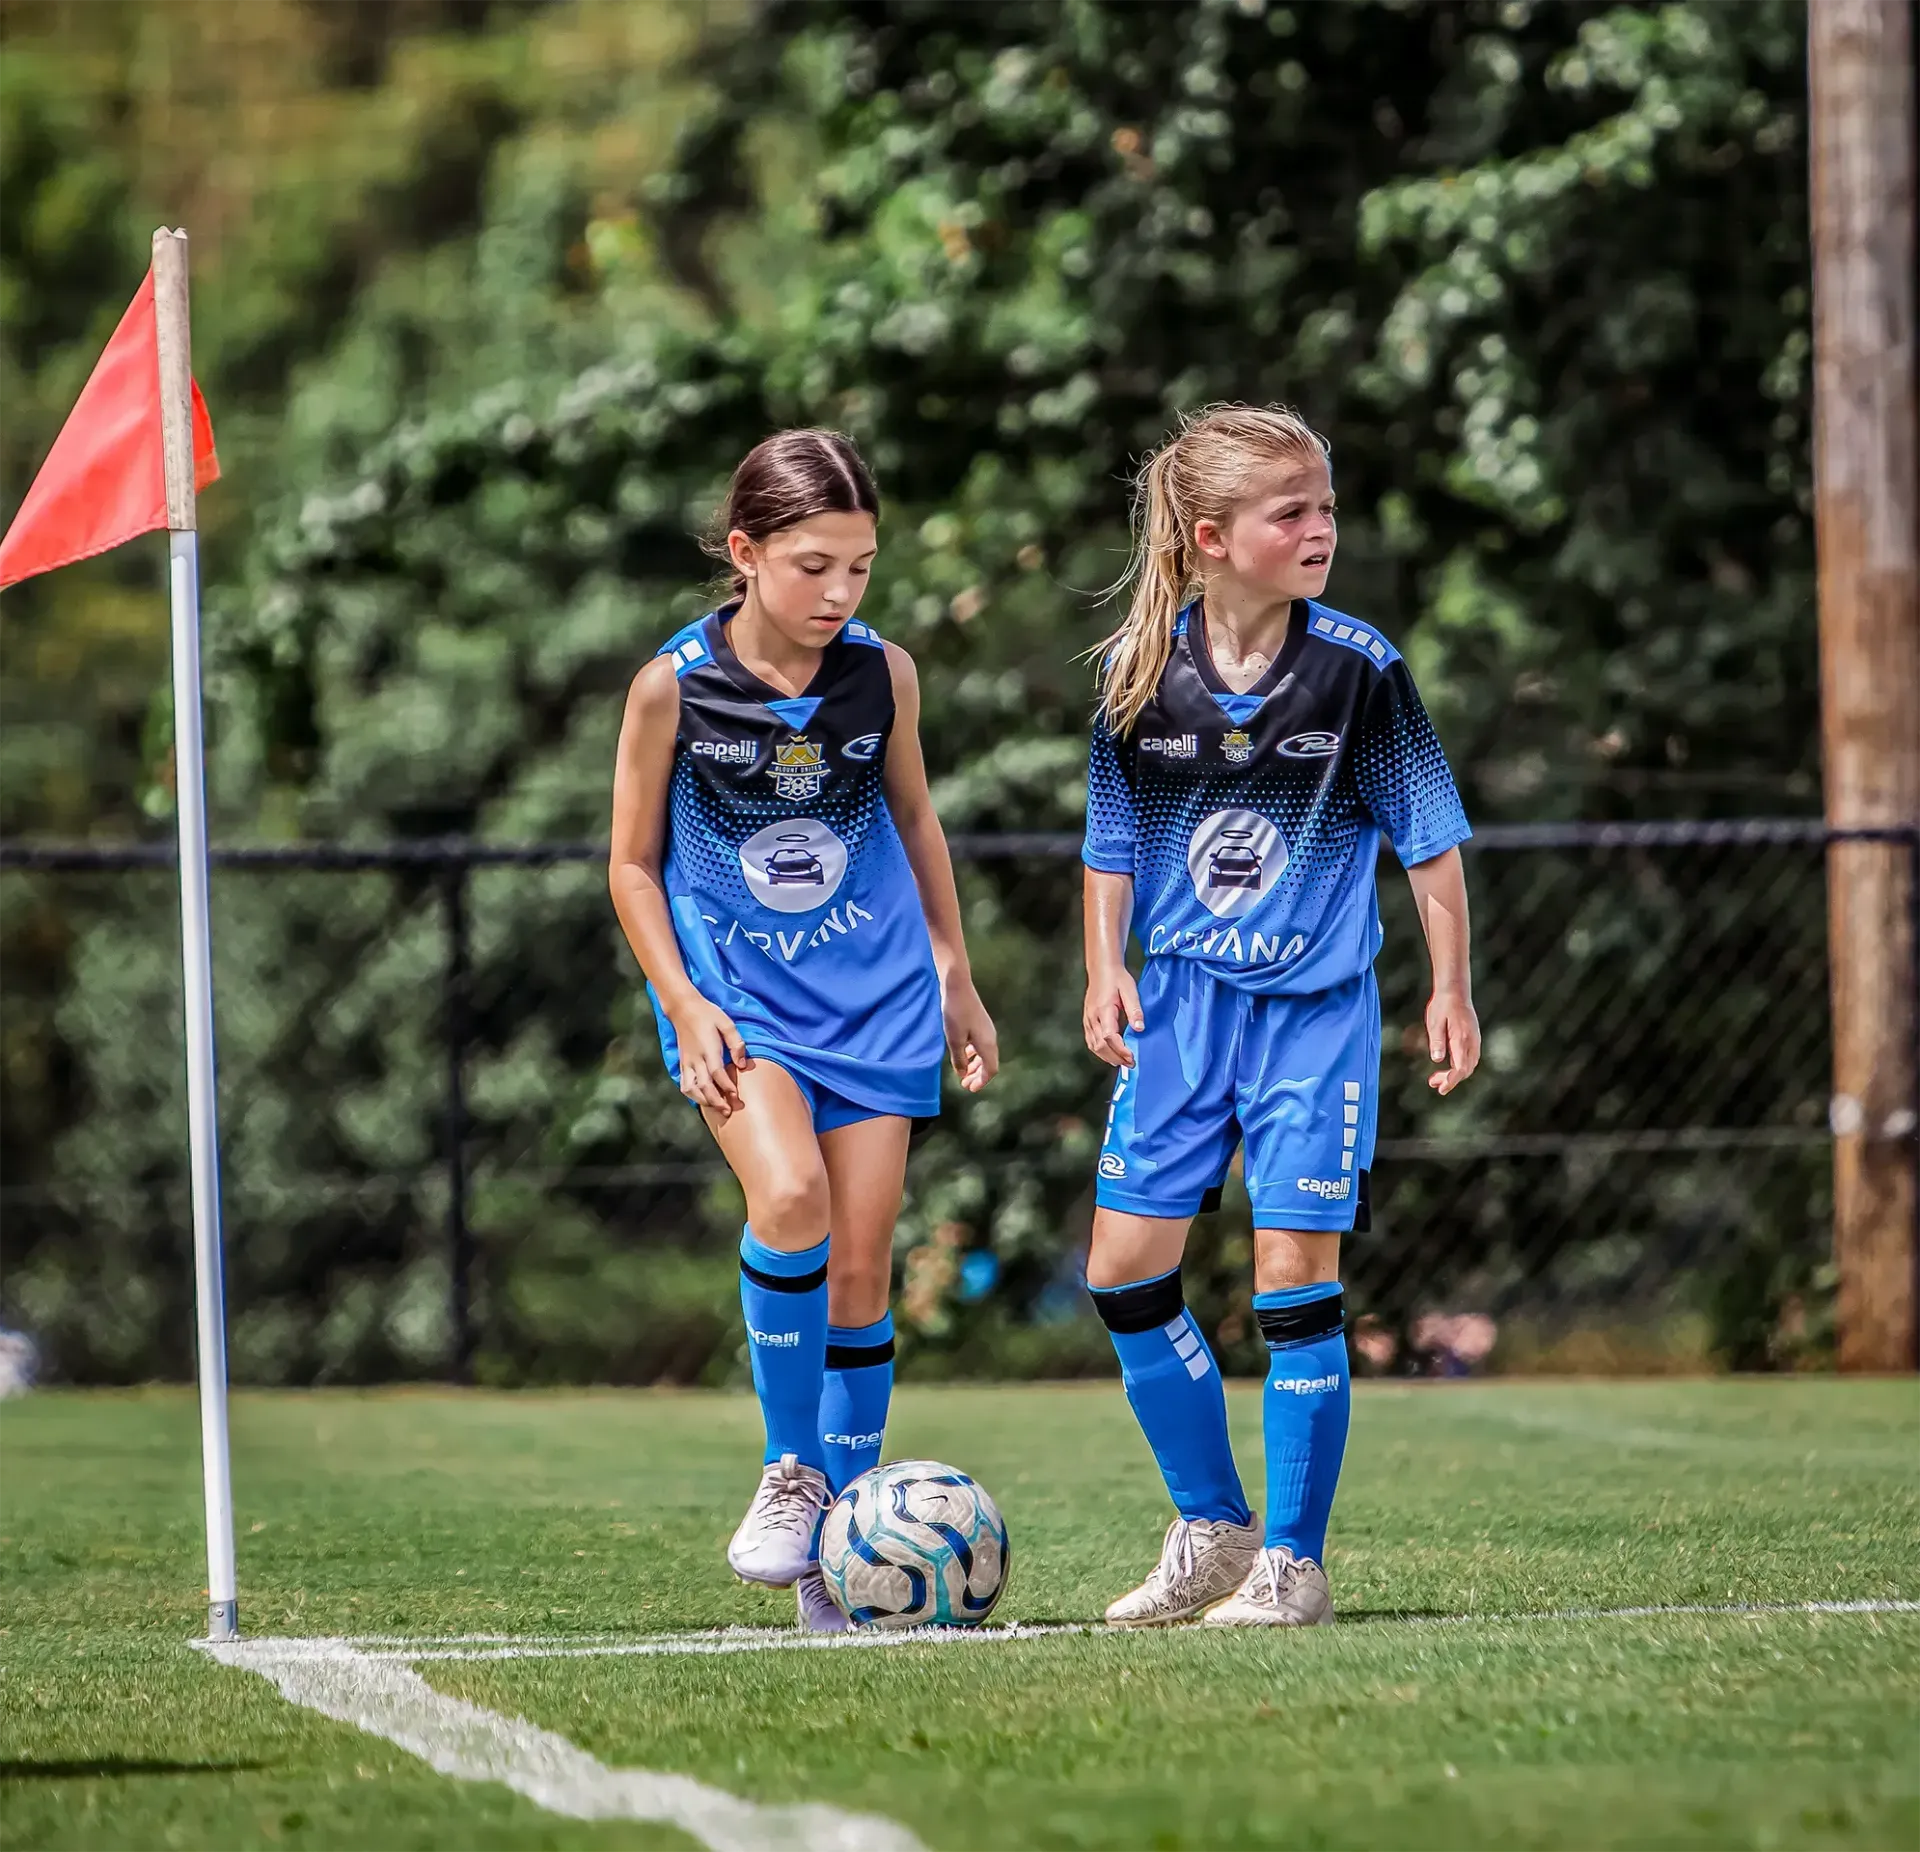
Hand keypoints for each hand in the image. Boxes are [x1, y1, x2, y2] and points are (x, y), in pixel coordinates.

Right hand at [669, 992, 751, 1116]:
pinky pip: (684, 1084)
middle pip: (704, 1086)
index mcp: (708, 1049)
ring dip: (702, 1101)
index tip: (736, 1096)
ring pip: (690, 1089)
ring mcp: (687, 1062)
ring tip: (715, 1108)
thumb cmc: (708, 1014)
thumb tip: (742, 1065)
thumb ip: (736, 1044)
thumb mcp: (727, 1023)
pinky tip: (702, 1099)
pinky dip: (692, 1095)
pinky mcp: (682, 1063)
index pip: (717, 1074)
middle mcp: (695, 1059)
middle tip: (728, 1111)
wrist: (683, 1008)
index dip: (727, 1087)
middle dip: (716, 1101)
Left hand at [943, 976, 999, 1092]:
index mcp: (987, 1044)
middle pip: (989, 1063)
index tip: (970, 1089)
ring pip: (985, 1054)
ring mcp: (987, 1030)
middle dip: (977, 1076)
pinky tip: (964, 1054)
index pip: (991, 1070)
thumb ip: (959, 1059)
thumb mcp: (954, 1040)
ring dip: (975, 1065)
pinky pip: (981, 1045)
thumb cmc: (956, 1013)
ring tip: (963, 1072)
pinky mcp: (981, 1024)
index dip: (981, 1082)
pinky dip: (973, 1054)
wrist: (958, 986)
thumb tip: (962, 1073)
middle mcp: (991, 1038)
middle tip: (964, 1084)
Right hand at [1083, 965, 1143, 1067]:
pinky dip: (1100, 1051)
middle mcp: (1093, 1017)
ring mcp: (1088, 1019)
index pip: (1110, 1036)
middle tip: (1131, 1064)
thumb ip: (1135, 1010)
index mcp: (1104, 1009)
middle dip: (1116, 1058)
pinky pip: (1090, 1041)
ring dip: (1107, 1057)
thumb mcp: (1131, 991)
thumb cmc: (1118, 979)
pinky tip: (1110, 1055)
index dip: (1120, 1050)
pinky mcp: (1087, 1020)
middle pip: (1100, 1045)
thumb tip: (1139, 1029)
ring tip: (1122, 1062)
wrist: (1102, 968)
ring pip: (1094, 1046)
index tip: (1132, 1058)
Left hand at [1426, 987, 1479, 1095]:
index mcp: (1462, 1039)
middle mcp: (1472, 1041)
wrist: (1455, 990)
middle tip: (1433, 1083)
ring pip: (1470, 1065)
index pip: (1460, 1068)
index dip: (1452, 1081)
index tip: (1441, 1089)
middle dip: (1451, 1080)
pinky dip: (1461, 1066)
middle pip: (1465, 1069)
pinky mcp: (1474, 1037)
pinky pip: (1471, 1058)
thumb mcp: (1434, 1022)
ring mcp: (1475, 1040)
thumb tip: (1438, 1060)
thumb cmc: (1442, 1005)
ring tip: (1437, 1078)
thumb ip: (1437, 1041)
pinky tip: (1449, 1066)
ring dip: (1456, 1074)